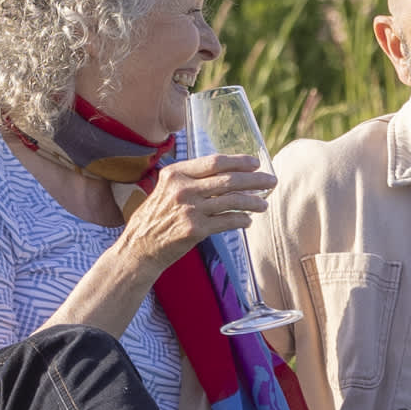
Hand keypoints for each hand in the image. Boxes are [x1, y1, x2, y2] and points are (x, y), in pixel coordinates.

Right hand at [120, 149, 271, 269]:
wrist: (139, 249)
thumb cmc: (154, 219)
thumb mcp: (165, 190)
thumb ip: (189, 179)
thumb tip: (225, 172)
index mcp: (175, 173)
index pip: (214, 162)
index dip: (238, 161)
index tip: (255, 162)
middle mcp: (182, 189)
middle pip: (227, 179)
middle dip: (254, 180)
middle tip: (271, 180)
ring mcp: (189, 209)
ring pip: (231, 201)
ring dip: (252, 202)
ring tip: (264, 204)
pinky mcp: (194, 230)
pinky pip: (226, 221)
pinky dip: (240, 220)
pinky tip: (247, 220)